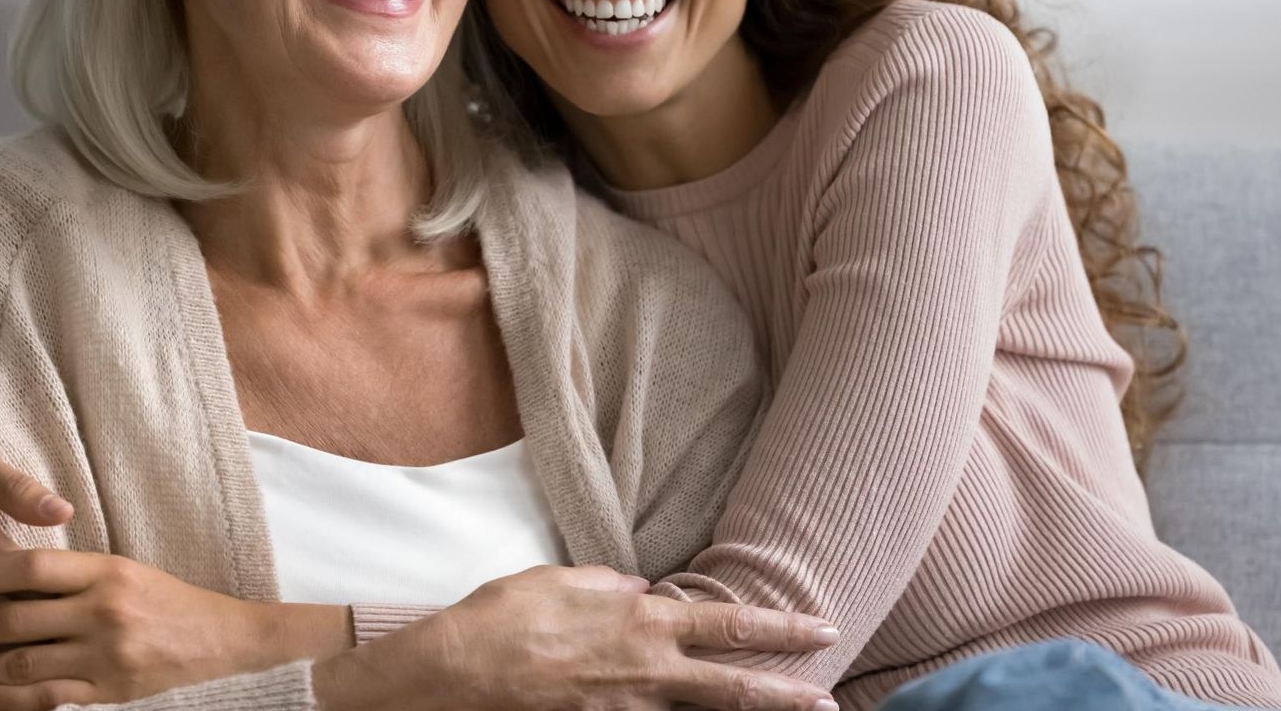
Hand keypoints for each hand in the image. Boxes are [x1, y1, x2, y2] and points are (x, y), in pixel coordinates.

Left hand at [0, 549, 332, 708]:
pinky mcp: (111, 689)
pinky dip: (5, 698)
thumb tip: (7, 573)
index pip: (29, 564)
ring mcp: (106, 651)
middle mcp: (102, 608)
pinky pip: (47, 696)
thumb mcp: (125, 571)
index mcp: (104, 569)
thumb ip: (74, 574)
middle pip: (13, 615)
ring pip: (20, 660)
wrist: (226, 638)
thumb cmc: (169, 602)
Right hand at [315, 564, 840, 710]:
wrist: (450, 678)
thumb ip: (606, 585)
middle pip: (731, 688)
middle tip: (830, 699)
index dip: (778, 628)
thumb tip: (638, 590)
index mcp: (639, 623)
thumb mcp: (556, 580)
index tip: (821, 627)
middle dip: (786, 694)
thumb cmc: (498, 620)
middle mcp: (644, 673)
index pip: (726, 625)